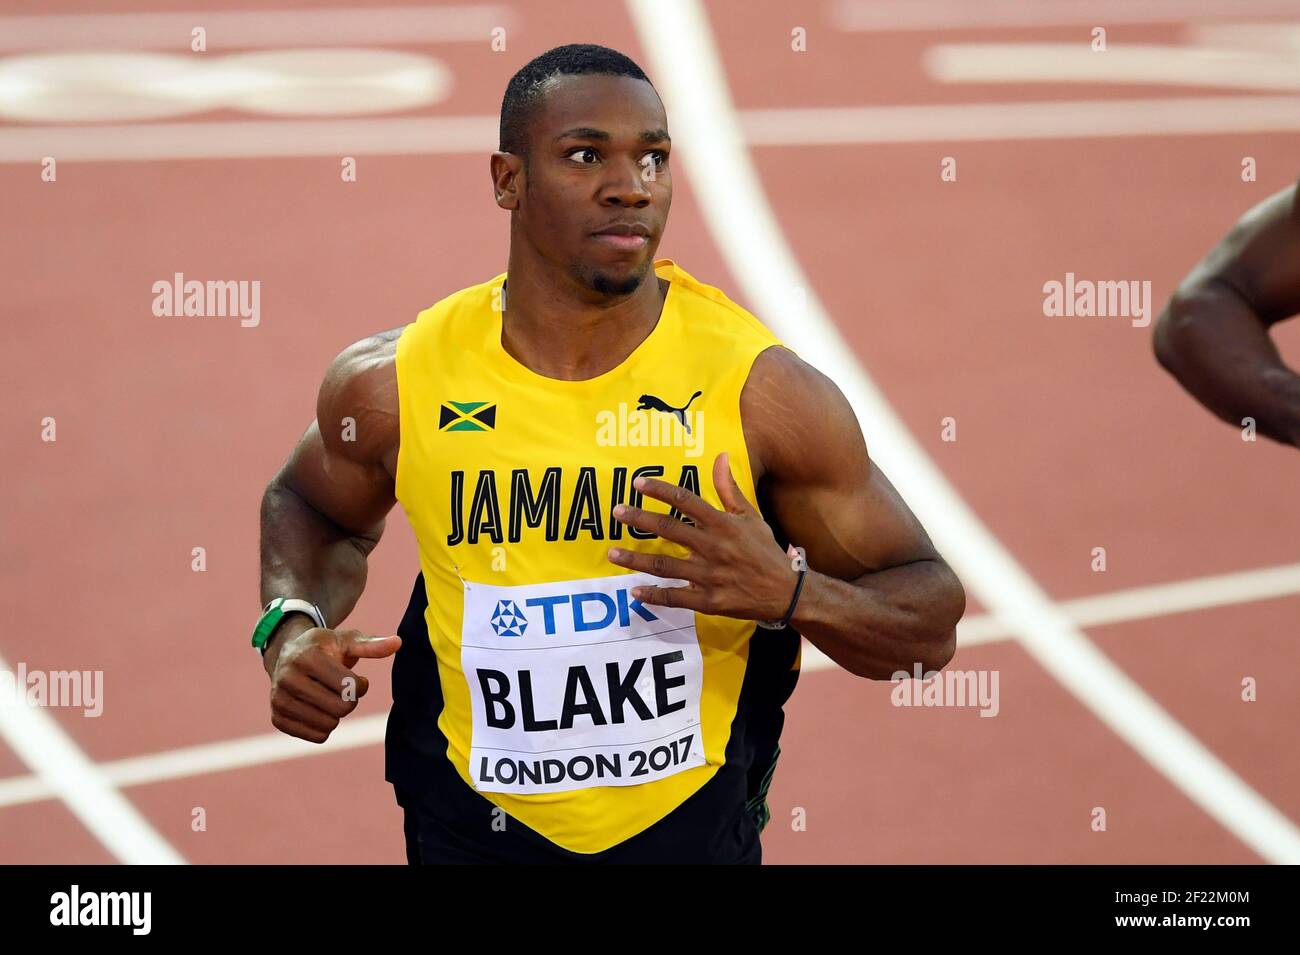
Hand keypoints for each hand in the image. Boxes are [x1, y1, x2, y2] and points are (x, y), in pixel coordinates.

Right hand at [265, 620, 400, 743]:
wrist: (287, 654)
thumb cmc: (324, 648)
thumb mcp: (346, 641)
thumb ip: (371, 645)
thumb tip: (398, 642)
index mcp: (307, 657)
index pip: (350, 687)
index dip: (361, 685)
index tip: (355, 678)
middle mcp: (288, 678)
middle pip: (341, 708)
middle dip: (349, 700)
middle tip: (341, 690)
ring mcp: (280, 700)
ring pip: (329, 725)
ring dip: (337, 714)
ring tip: (327, 696)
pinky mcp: (278, 719)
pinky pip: (317, 737)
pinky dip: (325, 726)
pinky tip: (317, 708)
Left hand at [606, 451, 799, 619]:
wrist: (786, 591)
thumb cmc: (764, 550)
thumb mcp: (750, 517)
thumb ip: (729, 489)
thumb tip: (720, 457)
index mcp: (722, 524)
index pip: (686, 500)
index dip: (660, 490)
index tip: (637, 483)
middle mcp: (713, 547)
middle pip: (669, 529)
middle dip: (640, 519)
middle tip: (617, 511)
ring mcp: (709, 575)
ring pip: (665, 565)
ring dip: (635, 560)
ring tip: (612, 553)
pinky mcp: (708, 600)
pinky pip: (675, 597)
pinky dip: (653, 595)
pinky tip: (635, 591)